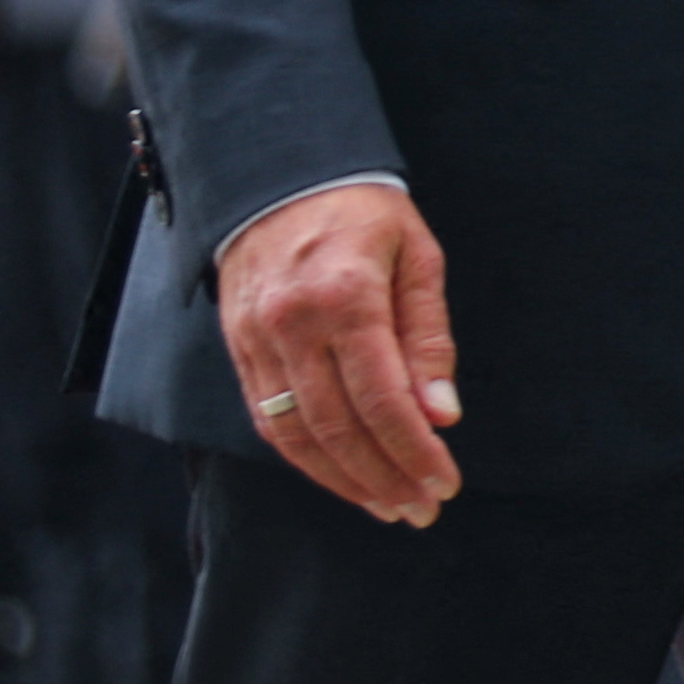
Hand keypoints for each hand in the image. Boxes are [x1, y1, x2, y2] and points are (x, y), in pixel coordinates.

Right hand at [219, 184, 462, 525]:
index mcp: (347, 297)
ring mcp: (258, 341)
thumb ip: (428, 337)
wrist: (278, 174)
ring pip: (297, 436)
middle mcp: (294, 325)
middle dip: (385, 478)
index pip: (382, 398)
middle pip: (339, 428)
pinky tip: (340, 477)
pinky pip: (267, 421)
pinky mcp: (238, 349)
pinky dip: (305, 459)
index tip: (445, 484)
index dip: (414, 451)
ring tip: (388, 506)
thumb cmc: (363, 213)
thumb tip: (441, 414)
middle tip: (422, 509)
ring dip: (344, 482)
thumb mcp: (416, 257)